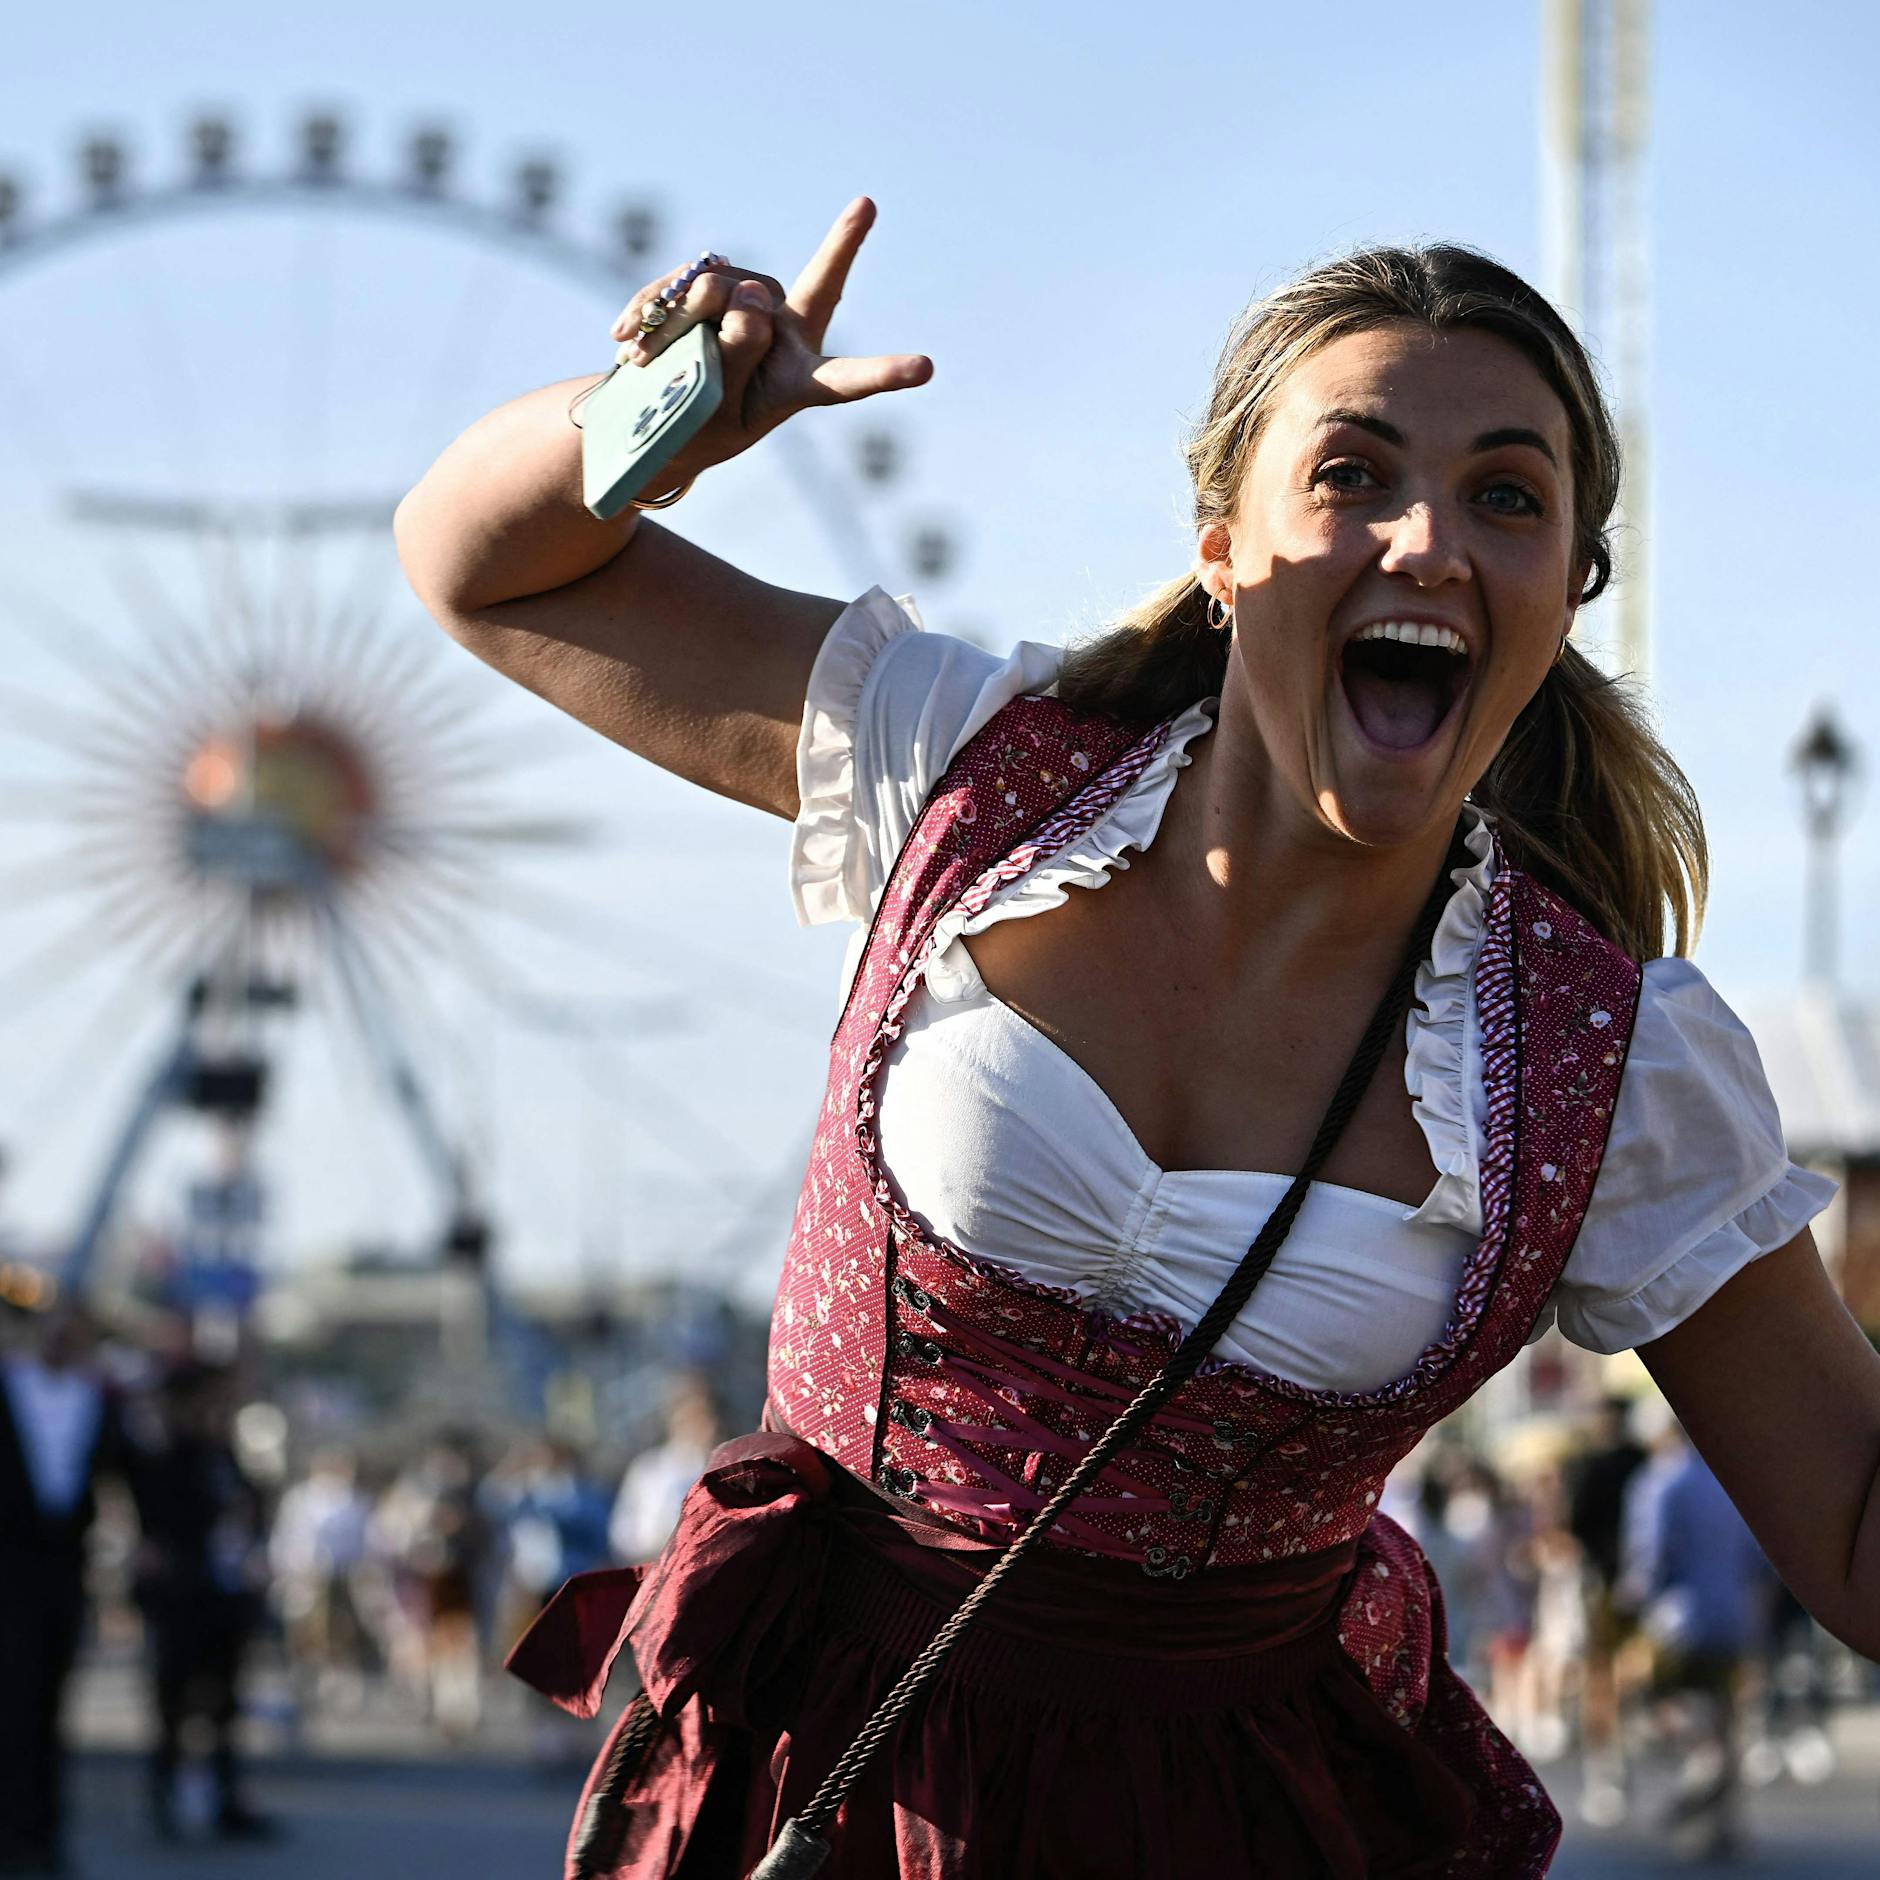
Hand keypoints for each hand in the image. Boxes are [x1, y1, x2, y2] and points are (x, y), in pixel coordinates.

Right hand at [605, 197, 931, 488]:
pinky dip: (652, 308)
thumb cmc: (694, 426)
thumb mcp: (711, 413)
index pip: (846, 380)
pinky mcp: (718, 280)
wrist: (654, 411)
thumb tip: (743, 290)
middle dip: (847, 243)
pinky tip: (626, 336)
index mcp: (800, 385)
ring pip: (728, 286)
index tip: (926, 370)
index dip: (883, 374)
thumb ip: (734, 358)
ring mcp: (756, 302)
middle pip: (813, 289)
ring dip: (681, 318)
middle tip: (865, 210)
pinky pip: (687, 278)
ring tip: (646, 360)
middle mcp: (791, 335)